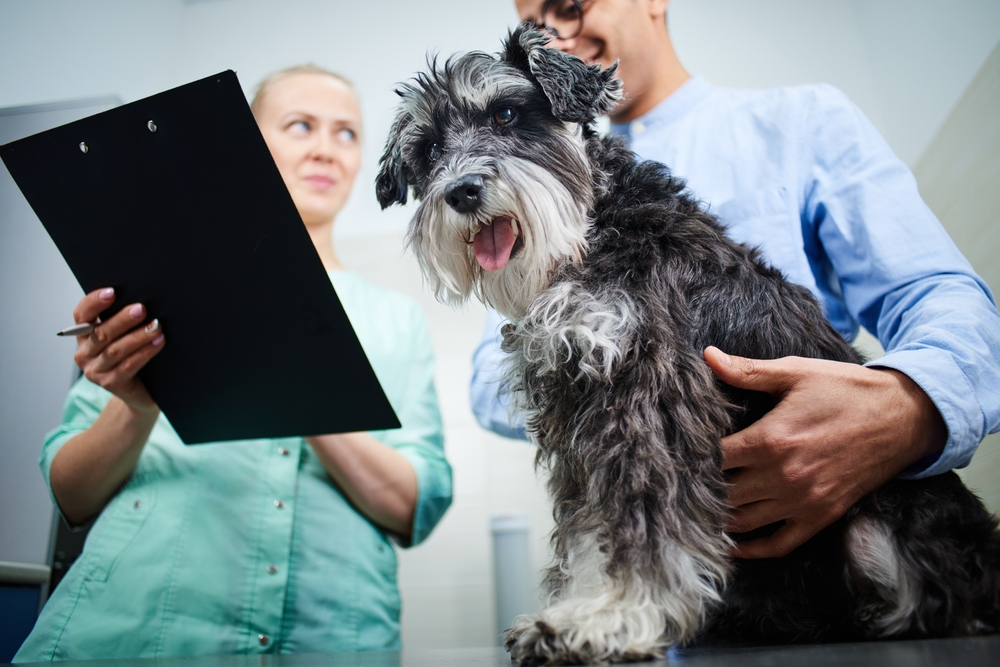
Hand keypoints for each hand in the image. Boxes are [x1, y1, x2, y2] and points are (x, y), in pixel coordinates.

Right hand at [72, 287, 164, 412]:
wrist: (140, 393)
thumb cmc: (133, 356)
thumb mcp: (124, 336)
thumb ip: (124, 320)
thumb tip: (141, 301)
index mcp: (83, 336)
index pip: (81, 315)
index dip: (94, 302)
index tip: (112, 292)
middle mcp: (84, 353)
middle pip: (101, 332)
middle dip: (122, 319)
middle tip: (141, 308)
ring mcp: (95, 371)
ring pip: (116, 350)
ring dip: (138, 336)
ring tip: (156, 325)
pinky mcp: (111, 384)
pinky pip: (129, 365)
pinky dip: (145, 352)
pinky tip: (159, 342)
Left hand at [702, 346, 945, 558]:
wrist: (903, 417)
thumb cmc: (846, 390)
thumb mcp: (796, 373)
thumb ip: (748, 371)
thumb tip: (707, 355)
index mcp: (771, 439)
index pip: (714, 459)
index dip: (692, 457)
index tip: (678, 454)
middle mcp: (783, 476)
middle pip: (723, 493)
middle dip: (699, 489)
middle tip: (679, 485)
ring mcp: (803, 501)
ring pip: (743, 521)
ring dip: (718, 518)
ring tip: (695, 511)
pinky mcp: (821, 516)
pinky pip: (779, 543)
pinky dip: (752, 548)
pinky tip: (732, 545)